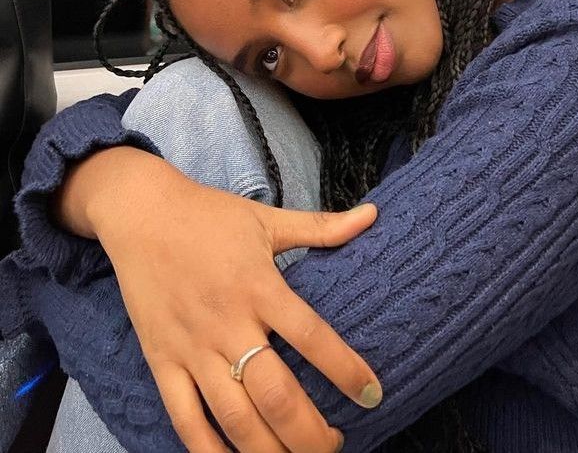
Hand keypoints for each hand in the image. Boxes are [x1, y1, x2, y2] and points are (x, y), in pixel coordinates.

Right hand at [81, 149, 380, 452]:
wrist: (141, 212)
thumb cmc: (209, 215)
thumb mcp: (267, 218)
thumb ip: (321, 226)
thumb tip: (373, 213)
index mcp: (258, 285)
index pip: (311, 336)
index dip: (345, 369)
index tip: (372, 395)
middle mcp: (227, 322)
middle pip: (275, 393)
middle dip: (310, 433)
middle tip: (337, 445)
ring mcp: (192, 347)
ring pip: (234, 417)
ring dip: (269, 451)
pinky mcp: (162, 361)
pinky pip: (185, 418)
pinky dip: (208, 451)